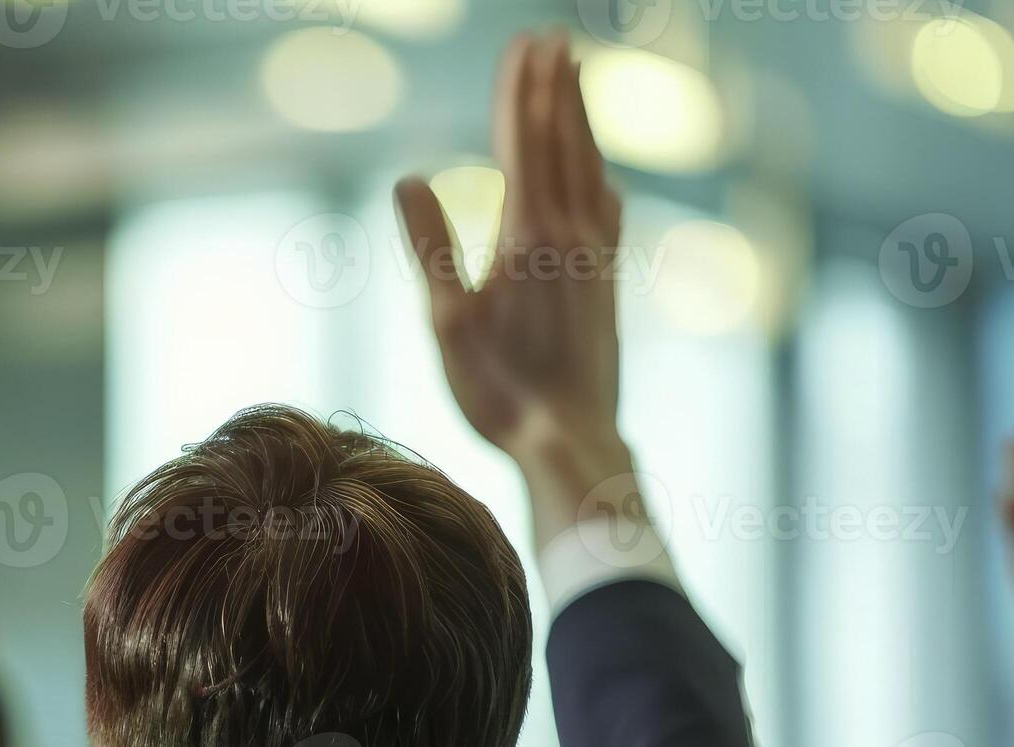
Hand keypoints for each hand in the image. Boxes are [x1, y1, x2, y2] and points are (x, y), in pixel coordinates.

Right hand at [395, 33, 631, 539]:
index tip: (524, 43)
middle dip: (555, 86)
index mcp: (526, 234)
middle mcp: (569, 234)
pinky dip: (599, 176)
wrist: (572, 439)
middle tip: (553, 37)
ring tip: (577, 79)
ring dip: (581, 119)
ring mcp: (594, 256)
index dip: (520, 89)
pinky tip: (601, 174)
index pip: (522, 141)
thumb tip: (407, 180)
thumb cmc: (500, 390)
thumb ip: (430, 246)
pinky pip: (606, 211)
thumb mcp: (447, 321)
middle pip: (562, 141)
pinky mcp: (605, 282)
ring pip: (589, 168)